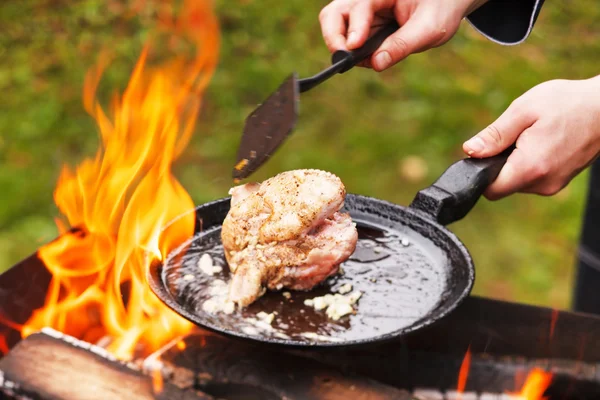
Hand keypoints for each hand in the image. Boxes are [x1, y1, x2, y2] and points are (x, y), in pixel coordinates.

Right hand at [319, 0, 487, 70]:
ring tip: (362, 61)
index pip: (359, 7)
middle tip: (345, 59)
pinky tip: (372, 57)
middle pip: (334, 14)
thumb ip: (402, 46)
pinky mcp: (362, 25)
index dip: (355, 28)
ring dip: (341, 46)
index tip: (353, 48)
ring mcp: (361, 12)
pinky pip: (346, 38)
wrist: (445, 4)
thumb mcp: (429, 29)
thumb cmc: (440, 9)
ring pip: (334, 25)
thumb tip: (376, 63)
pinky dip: (353, 52)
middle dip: (335, 38)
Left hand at [463, 77, 599, 199]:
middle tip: (513, 136)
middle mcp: (542, 184)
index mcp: (530, 168)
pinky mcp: (560, 181)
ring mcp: (553, 185)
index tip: (485, 152)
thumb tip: (470, 151)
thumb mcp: (523, 111)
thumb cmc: (567, 103)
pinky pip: (533, 178)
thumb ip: (495, 135)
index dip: (480, 172)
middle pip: (503, 186)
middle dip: (499, 164)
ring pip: (517, 182)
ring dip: (515, 163)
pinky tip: (542, 142)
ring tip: (532, 136)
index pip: (490, 190)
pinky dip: (529, 163)